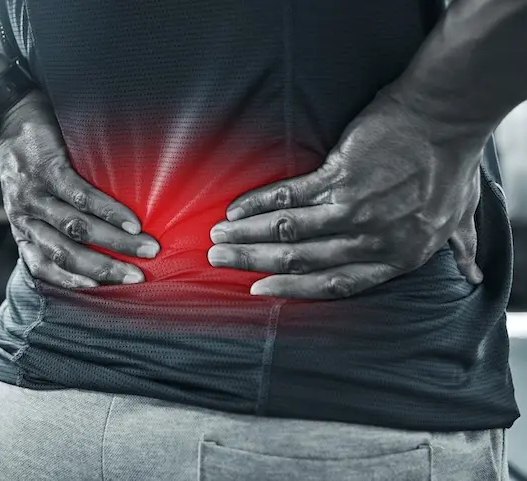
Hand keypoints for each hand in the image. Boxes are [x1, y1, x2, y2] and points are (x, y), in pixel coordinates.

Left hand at [0, 92, 159, 287]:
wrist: (8, 117)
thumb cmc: (28, 163)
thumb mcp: (30, 201)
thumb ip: (50, 225)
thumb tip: (94, 249)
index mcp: (22, 230)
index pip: (42, 267)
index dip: (71, 282)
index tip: (102, 291)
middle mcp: (25, 217)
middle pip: (66, 253)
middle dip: (105, 269)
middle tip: (138, 277)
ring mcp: (35, 194)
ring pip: (77, 229)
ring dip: (116, 242)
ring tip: (147, 248)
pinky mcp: (49, 170)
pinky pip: (81, 196)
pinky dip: (110, 212)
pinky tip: (132, 221)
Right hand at [207, 88, 484, 298]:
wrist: (443, 117)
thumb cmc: (453, 166)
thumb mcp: (460, 216)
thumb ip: (458, 246)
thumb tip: (472, 274)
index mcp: (397, 256)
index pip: (336, 284)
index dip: (293, 289)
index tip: (260, 289)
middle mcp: (372, 238)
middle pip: (301, 260)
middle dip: (252, 262)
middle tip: (217, 261)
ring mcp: (353, 207)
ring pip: (289, 231)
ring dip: (246, 236)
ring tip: (217, 238)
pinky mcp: (338, 174)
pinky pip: (290, 196)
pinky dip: (258, 203)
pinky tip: (236, 209)